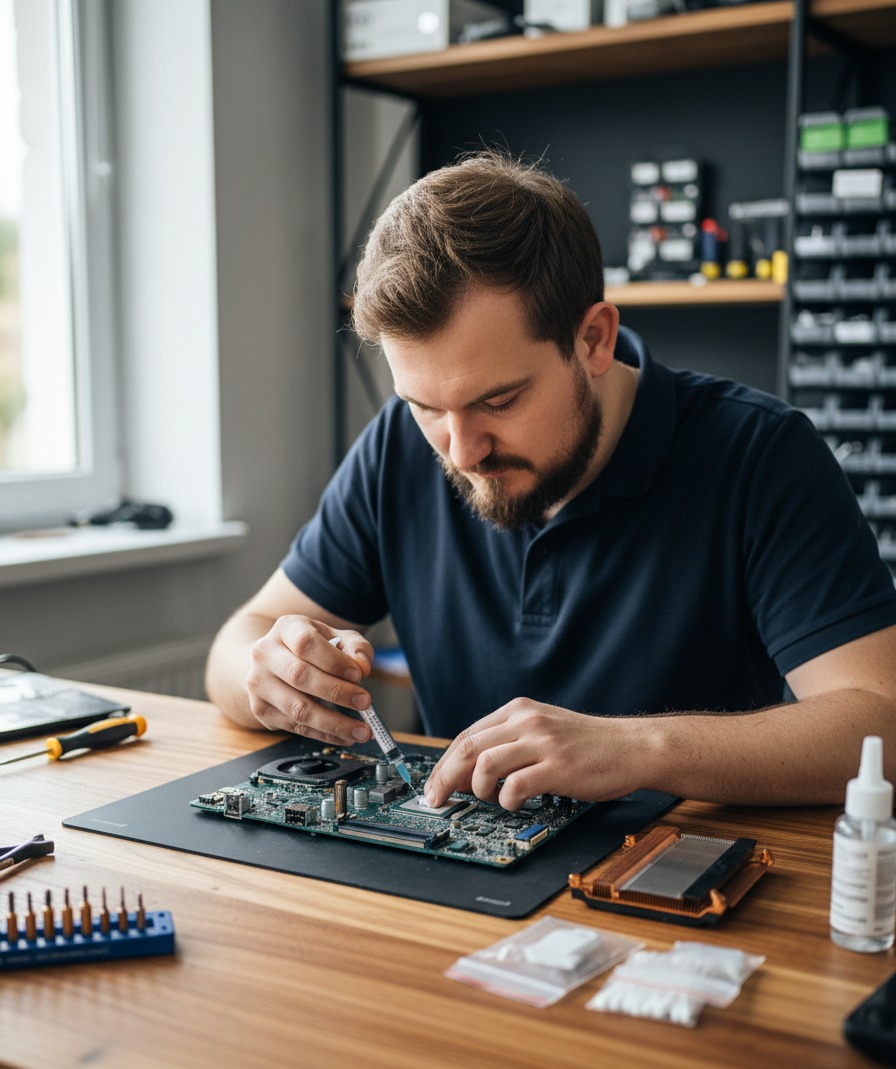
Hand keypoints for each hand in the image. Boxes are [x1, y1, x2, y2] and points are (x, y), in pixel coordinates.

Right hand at [245, 616, 374, 744]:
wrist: (273, 663)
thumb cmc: (313, 649)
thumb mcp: (337, 638)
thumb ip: (355, 648)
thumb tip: (362, 667)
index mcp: (286, 628)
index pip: (306, 643)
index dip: (333, 661)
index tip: (359, 675)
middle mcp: (265, 654)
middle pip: (300, 676)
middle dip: (337, 692)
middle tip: (365, 703)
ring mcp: (259, 683)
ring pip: (297, 708)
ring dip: (334, 723)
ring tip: (362, 731)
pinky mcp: (260, 709)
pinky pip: (295, 727)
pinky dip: (325, 734)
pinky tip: (345, 736)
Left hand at [424, 698, 640, 810]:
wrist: (632, 747)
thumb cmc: (588, 745)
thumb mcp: (544, 730)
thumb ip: (509, 743)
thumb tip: (467, 773)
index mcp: (519, 710)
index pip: (467, 735)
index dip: (444, 763)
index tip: (434, 785)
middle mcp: (527, 721)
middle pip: (468, 748)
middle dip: (445, 777)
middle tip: (437, 799)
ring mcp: (542, 742)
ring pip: (485, 764)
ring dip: (479, 789)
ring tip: (491, 799)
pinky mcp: (558, 767)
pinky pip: (515, 786)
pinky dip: (507, 800)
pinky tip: (515, 803)